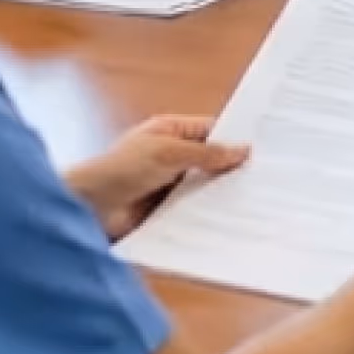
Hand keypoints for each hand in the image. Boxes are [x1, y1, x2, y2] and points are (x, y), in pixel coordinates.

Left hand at [66, 116, 247, 240]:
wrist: (86, 209)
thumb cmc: (118, 170)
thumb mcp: (167, 153)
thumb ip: (205, 153)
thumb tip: (241, 150)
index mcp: (170, 132)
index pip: (211, 131)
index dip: (235, 138)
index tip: (265, 148)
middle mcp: (171, 157)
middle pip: (210, 162)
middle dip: (232, 169)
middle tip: (267, 177)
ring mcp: (168, 187)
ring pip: (204, 189)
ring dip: (220, 196)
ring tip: (256, 202)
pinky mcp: (166, 213)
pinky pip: (193, 212)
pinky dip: (208, 216)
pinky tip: (229, 222)